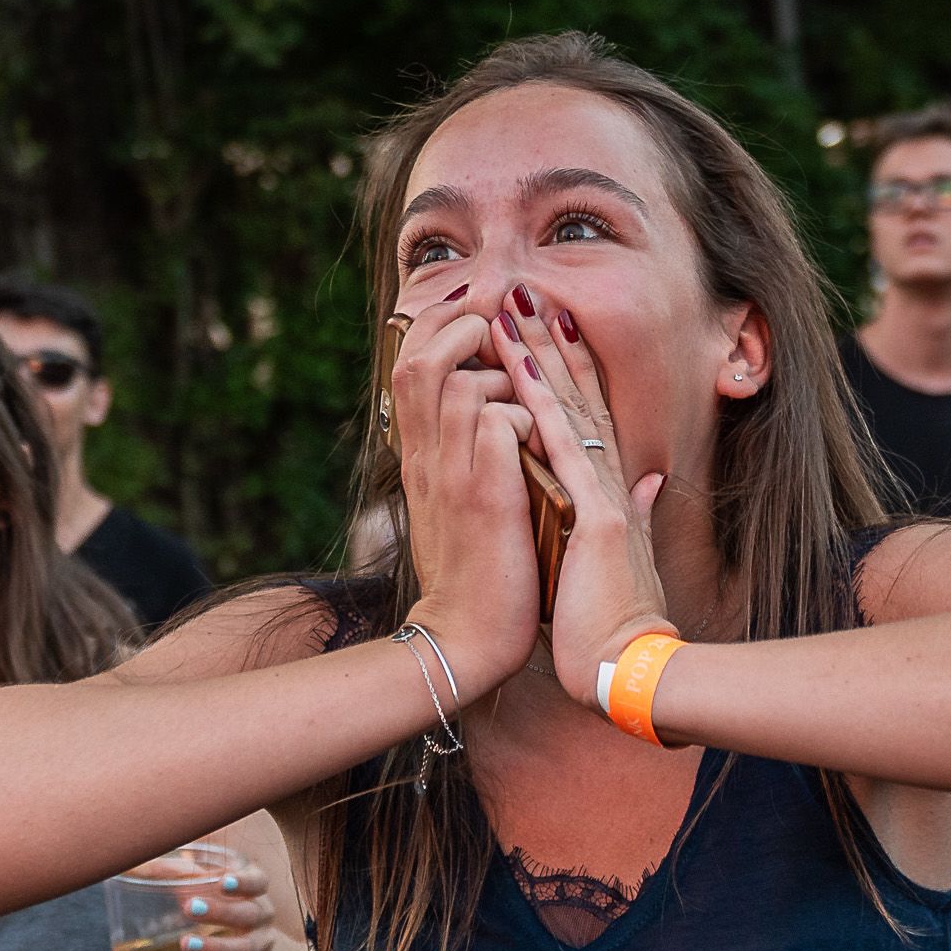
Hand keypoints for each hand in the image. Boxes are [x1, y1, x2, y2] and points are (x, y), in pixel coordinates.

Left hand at [171, 859, 280, 950]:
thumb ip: (176, 875)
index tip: (222, 880)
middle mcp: (262, 916)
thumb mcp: (206, 887)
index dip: (244, 881)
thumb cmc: (220, 904)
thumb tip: (131, 866)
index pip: (258, 882)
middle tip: (189, 908)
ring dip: (216, 947)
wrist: (250, 947)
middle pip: (249, 914)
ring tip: (186, 945)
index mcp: (254, 890)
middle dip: (220, 912)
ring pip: (244, 948)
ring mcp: (261, 946)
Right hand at [389, 291, 541, 691]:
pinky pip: (499, 420)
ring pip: (461, 380)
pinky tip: (543, 442)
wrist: (469, 638)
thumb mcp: (458, 506)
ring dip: (504, 377)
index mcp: (420, 457)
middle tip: (499, 326)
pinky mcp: (485, 496)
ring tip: (530, 401)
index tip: (477, 313)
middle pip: (417, 357)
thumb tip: (499, 415)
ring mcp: (452, 474)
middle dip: (461, 328)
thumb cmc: (478, 574)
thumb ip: (469, 456)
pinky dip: (526, 417)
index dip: (439, 327)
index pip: (408, 365)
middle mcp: (426, 458)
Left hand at [494, 291, 675, 690]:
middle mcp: (612, 485)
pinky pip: (561, 446)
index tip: (549, 326)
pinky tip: (517, 365)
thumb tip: (652, 484)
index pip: (589, 419)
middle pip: (581, 399)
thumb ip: (636, 517)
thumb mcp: (624, 561)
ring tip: (519, 305)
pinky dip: (539, 403)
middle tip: (528, 292)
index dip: (571, 370)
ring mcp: (606, 497)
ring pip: (570, 409)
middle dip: (554, 344)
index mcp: (613, 496)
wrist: (630, 670)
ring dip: (543, 354)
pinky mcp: (597, 517)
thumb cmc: (617, 627)